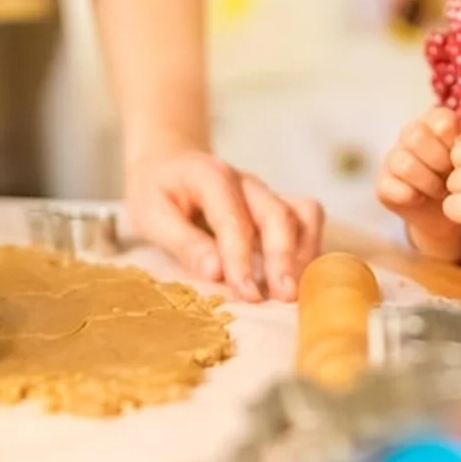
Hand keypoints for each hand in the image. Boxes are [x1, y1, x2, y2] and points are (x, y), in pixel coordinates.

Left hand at [125, 148, 323, 302]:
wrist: (168, 165)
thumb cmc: (158, 193)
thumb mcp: (151, 216)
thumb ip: (184, 243)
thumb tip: (216, 272)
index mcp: (211, 177)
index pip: (233, 219)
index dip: (242, 259)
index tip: (247, 294)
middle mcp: (246, 182)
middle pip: (277, 214)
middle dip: (282, 257)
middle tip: (283, 297)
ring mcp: (266, 193)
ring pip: (303, 213)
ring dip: (303, 253)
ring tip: (295, 291)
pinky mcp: (278, 206)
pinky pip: (307, 220)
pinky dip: (309, 248)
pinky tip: (299, 279)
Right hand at [376, 107, 460, 260]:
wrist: (450, 216)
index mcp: (434, 123)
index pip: (439, 119)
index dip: (452, 140)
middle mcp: (410, 136)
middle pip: (415, 135)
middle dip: (438, 159)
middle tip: (453, 176)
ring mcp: (393, 159)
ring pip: (403, 162)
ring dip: (427, 180)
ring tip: (442, 191)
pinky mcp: (384, 184)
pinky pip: (388, 186)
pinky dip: (408, 195)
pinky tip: (422, 200)